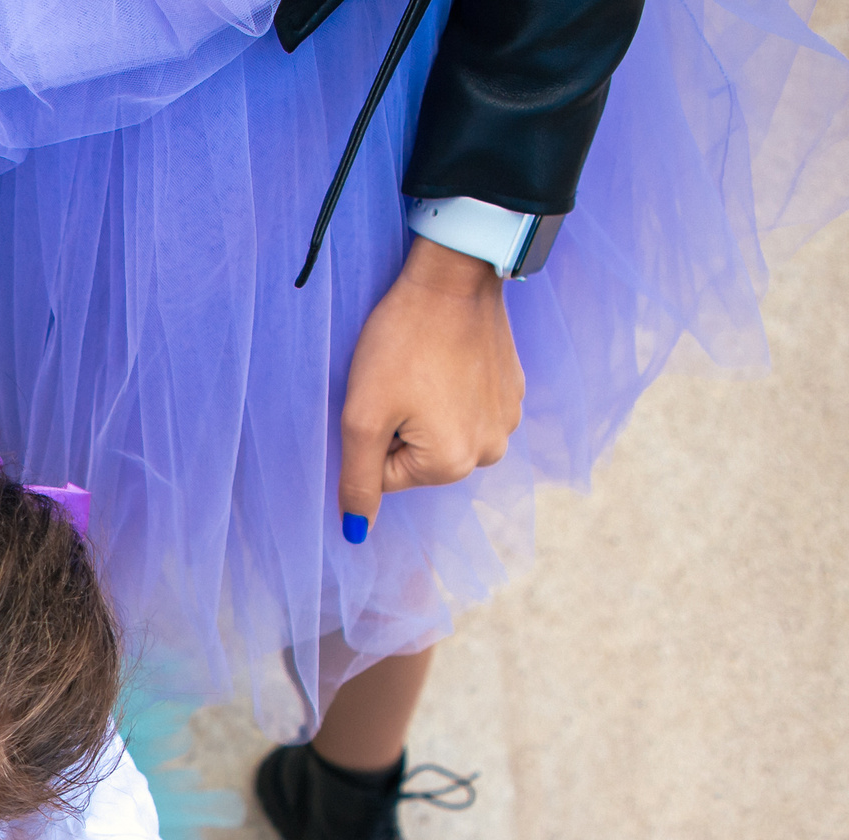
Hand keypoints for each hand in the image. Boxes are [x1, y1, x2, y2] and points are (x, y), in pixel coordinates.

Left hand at [337, 237, 523, 537]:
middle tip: (402, 380)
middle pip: (417, 459)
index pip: (385, 477)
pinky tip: (447, 359)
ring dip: (424, 409)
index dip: (372, 436)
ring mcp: (508, 420)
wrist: (454, 277)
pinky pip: (467, 409)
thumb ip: (358, 480)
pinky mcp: (514, 391)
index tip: (383, 398)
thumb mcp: (363, 417)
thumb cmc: (402, 343)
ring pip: (441, 434)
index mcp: (453, 464)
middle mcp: (491, 452)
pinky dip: (450, 390)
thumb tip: (355, 533)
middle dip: (400, 426)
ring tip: (425, 368)